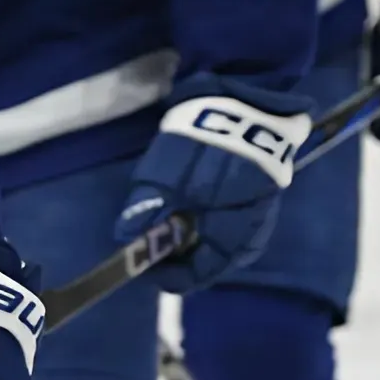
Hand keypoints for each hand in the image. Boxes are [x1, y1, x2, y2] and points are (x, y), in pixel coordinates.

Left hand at [113, 77, 311, 292]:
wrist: (247, 102)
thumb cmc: (205, 145)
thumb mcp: (165, 178)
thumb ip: (145, 211)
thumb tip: (126, 241)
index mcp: (230, 243)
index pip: (190, 278)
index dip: (160, 271)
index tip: (135, 256)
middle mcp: (246, 240)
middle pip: (201, 261)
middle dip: (172, 251)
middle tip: (147, 230)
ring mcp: (254, 219)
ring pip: (211, 242)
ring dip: (185, 233)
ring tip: (163, 211)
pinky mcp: (253, 199)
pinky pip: (222, 222)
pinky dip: (199, 217)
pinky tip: (185, 199)